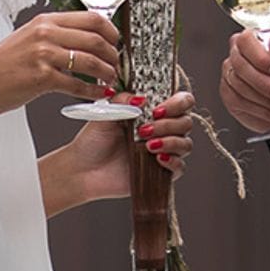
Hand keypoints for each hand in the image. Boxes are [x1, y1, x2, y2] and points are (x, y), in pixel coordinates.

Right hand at [0, 10, 120, 114]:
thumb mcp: (28, 37)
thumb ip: (54, 35)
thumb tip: (82, 40)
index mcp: (45, 21)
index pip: (91, 18)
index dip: (111, 31)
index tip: (116, 42)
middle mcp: (46, 33)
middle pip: (96, 38)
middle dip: (113, 54)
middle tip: (117, 64)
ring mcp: (44, 54)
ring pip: (91, 61)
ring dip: (107, 72)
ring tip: (110, 80)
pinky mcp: (42, 77)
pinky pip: (78, 84)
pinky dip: (93, 91)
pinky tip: (97, 95)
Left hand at [63, 92, 198, 199]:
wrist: (83, 169)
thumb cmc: (93, 141)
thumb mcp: (105, 113)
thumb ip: (122, 100)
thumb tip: (141, 98)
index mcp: (152, 111)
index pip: (181, 101)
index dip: (177, 103)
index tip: (158, 109)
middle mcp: (161, 129)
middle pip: (186, 122)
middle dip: (169, 124)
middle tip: (146, 129)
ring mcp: (163, 150)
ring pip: (186, 144)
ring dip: (171, 142)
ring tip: (148, 145)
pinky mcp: (161, 172)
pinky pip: (180, 167)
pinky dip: (173, 162)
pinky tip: (158, 158)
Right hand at [219, 30, 269, 134]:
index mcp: (252, 41)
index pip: (246, 41)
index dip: (261, 57)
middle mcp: (237, 56)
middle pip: (241, 67)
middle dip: (265, 84)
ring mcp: (230, 77)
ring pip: (240, 88)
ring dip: (266, 100)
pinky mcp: (230, 97)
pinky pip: (240, 104)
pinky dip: (260, 111)